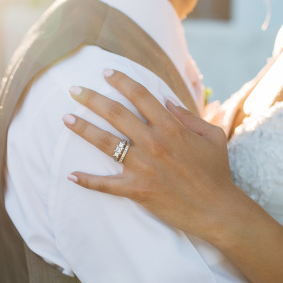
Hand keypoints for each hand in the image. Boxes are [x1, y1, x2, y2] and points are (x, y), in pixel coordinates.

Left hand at [63, 69, 239, 241]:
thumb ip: (189, 116)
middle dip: (91, 98)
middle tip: (73, 89)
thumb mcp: (212, 137)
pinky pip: (106, 184)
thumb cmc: (216, 173)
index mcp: (171, 127)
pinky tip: (71, 175)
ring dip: (82, 129)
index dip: (120, 80)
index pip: (140, 95)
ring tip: (65, 118)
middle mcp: (154, 142)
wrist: (217, 210)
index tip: (105, 72)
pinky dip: (87, 180)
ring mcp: (143, 166)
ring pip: (105, 142)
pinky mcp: (137, 189)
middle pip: (115, 113)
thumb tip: (167, 100)